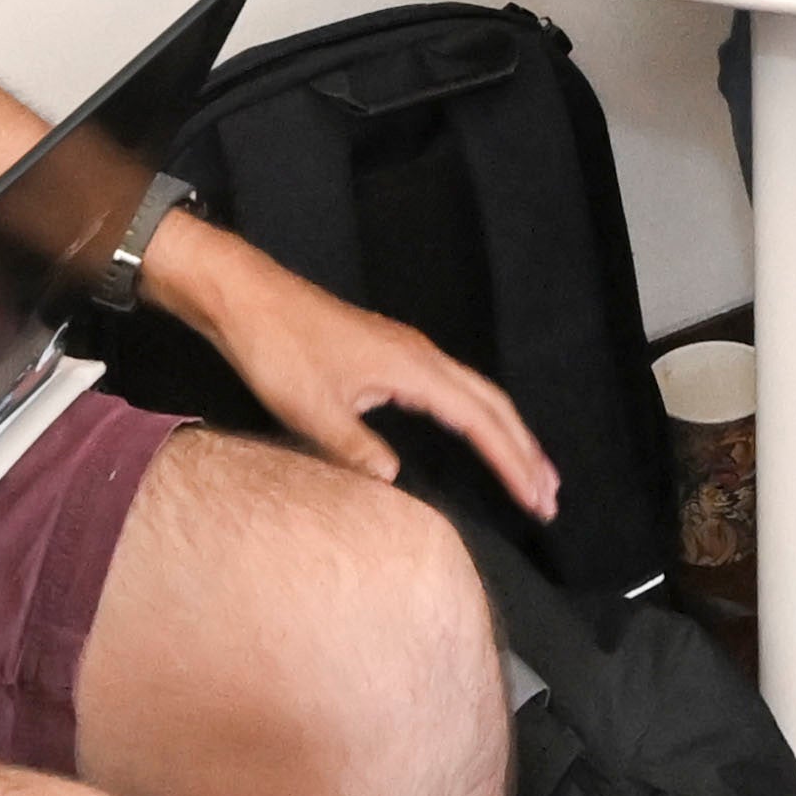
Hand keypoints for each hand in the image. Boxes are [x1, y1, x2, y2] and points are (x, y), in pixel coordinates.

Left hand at [161, 223, 561, 517]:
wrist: (246, 297)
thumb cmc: (276, 347)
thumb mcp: (311, 409)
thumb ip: (356, 449)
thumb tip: (392, 482)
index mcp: (412, 367)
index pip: (479, 421)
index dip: (512, 462)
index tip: (537, 498)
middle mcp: (420, 355)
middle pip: (492, 404)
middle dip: (525, 450)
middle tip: (550, 495)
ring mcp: (407, 351)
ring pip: (475, 393)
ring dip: (506, 432)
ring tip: (529, 470)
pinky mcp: (390, 353)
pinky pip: (452, 387)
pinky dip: (476, 416)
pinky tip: (474, 434)